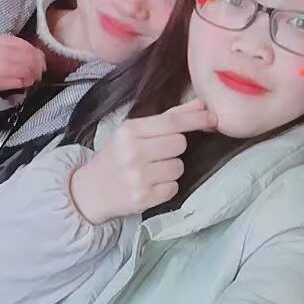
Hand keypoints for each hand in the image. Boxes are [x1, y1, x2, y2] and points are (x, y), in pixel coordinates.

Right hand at [0, 35, 46, 93]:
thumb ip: (8, 51)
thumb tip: (36, 53)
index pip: (11, 41)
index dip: (28, 47)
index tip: (38, 54)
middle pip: (14, 53)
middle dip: (32, 60)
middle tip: (41, 67)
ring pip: (14, 66)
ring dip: (29, 71)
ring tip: (34, 77)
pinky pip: (10, 81)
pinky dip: (22, 81)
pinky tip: (26, 83)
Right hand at [70, 98, 216, 223]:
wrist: (91, 190)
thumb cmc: (117, 155)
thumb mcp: (135, 131)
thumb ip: (169, 117)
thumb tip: (201, 104)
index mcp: (129, 131)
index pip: (172, 122)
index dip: (196, 119)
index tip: (212, 117)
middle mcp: (132, 153)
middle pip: (179, 143)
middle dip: (175, 147)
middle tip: (157, 152)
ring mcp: (138, 178)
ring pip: (179, 167)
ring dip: (171, 168)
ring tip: (151, 170)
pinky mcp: (143, 199)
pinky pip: (173, 187)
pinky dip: (167, 186)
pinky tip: (150, 184)